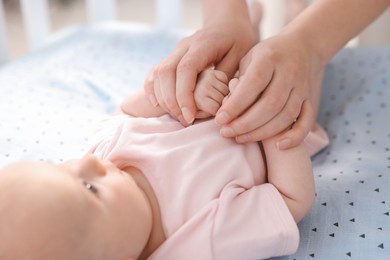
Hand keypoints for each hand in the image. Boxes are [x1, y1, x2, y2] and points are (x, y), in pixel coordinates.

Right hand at [144, 5, 254, 124]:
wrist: (227, 22)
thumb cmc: (238, 39)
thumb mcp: (241, 56)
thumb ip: (227, 76)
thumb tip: (217, 102)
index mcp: (203, 45)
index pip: (186, 70)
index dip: (184, 95)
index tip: (189, 116)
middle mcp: (185, 46)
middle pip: (166, 72)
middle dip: (171, 100)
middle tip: (184, 120)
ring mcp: (176, 51)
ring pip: (159, 73)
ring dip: (163, 98)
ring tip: (177, 116)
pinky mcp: (172, 57)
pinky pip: (155, 73)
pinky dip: (153, 89)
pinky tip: (157, 105)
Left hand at [215, 32, 322, 148]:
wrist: (304, 45)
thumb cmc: (267, 55)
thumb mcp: (250, 58)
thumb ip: (240, 80)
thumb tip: (226, 107)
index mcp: (270, 58)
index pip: (253, 84)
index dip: (236, 104)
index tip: (219, 119)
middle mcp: (289, 72)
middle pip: (270, 104)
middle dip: (245, 123)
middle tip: (225, 133)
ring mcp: (302, 87)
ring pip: (286, 115)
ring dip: (262, 132)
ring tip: (240, 138)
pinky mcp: (311, 99)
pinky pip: (307, 121)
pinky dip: (295, 136)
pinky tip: (278, 146)